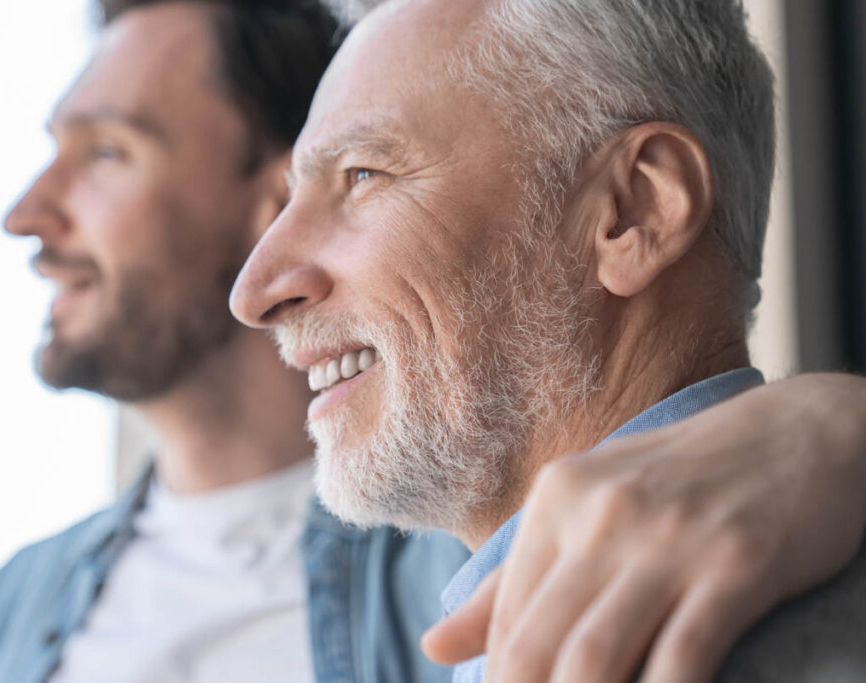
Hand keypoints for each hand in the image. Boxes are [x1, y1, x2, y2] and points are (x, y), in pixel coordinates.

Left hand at [422, 373, 865, 682]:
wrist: (799, 430)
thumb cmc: (683, 479)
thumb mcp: (587, 510)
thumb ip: (513, 581)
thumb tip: (432, 646)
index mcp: (556, 500)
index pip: (506, 622)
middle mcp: (601, 515)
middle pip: (538, 648)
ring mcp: (669, 538)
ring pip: (596, 658)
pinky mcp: (737, 563)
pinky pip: (684, 656)